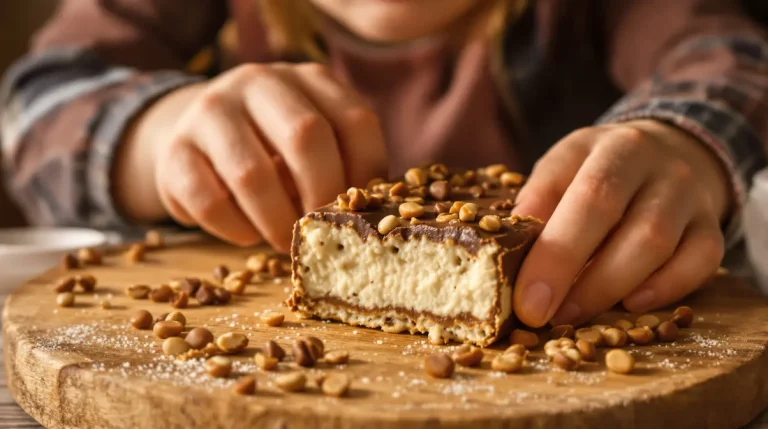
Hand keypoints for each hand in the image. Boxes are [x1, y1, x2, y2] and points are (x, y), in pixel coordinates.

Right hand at [119, 63, 386, 251]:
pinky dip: (235, 230)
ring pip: (252, 175)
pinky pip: (209, 202)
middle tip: (322, 232)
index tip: (360, 210)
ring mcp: (211, 111)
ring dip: (276, 221)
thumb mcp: (312, 142)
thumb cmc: (272, 148)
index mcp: (309, 79)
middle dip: (320, 196)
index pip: (355, 121)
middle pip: (305, 137)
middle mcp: (259, 83)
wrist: (195, 133)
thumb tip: (372, 214)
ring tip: (285, 241)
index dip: (366, 174)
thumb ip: (342, 165)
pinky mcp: (174, 151)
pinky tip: (247, 234)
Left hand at [511, 120, 728, 326]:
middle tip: (539, 313)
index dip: (547, 248)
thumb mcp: (561, 170)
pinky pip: (701, 259)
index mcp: (595, 145)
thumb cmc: (599, 172)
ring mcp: (683, 190)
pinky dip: (667, 287)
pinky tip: (631, 304)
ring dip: (608, 286)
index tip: (524, 295)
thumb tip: (509, 252)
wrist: (672, 150)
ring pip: (654, 240)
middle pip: (606, 210)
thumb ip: (539, 202)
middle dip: (567, 268)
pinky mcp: (710, 222)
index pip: (568, 191)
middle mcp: (644, 159)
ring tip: (572, 314)